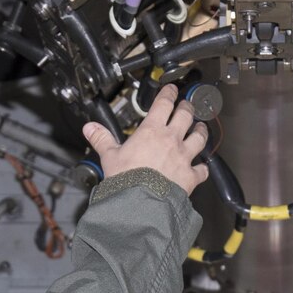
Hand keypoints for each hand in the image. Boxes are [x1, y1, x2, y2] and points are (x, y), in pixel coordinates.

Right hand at [82, 84, 208, 193]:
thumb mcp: (109, 157)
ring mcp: (184, 157)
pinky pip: (202, 169)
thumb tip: (90, 128)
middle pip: (185, 116)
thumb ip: (102, 139)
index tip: (172, 89)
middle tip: (187, 105)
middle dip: (187, 107)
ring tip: (201, 127)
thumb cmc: (126, 180)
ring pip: (199, 138)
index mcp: (152, 131)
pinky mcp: (191, 176)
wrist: (140, 203)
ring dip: (201, 131)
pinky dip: (203, 167)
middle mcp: (171, 140)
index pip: (164, 104)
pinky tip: (202, 167)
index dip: (169, 93)